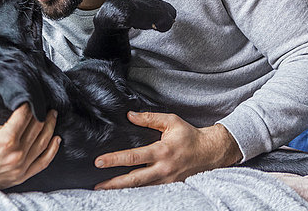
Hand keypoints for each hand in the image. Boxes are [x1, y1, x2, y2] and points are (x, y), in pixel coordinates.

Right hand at [0, 67, 60, 189]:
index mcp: (5, 139)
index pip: (26, 114)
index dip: (30, 101)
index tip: (30, 92)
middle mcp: (16, 154)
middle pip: (38, 127)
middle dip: (42, 112)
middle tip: (45, 101)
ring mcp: (20, 167)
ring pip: (43, 143)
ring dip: (50, 127)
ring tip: (51, 114)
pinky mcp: (21, 176)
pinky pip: (42, 162)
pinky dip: (51, 151)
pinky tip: (56, 139)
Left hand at [94, 111, 241, 189]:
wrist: (210, 152)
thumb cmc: (189, 135)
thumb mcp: (171, 121)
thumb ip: (149, 118)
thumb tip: (130, 115)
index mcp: (162, 151)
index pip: (134, 157)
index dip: (115, 159)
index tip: (99, 162)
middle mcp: (163, 169)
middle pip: (134, 179)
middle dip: (114, 183)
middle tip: (97, 185)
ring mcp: (167, 181)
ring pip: (141, 188)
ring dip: (122, 190)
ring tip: (105, 190)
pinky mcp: (170, 187)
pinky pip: (150, 190)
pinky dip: (136, 191)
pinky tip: (124, 191)